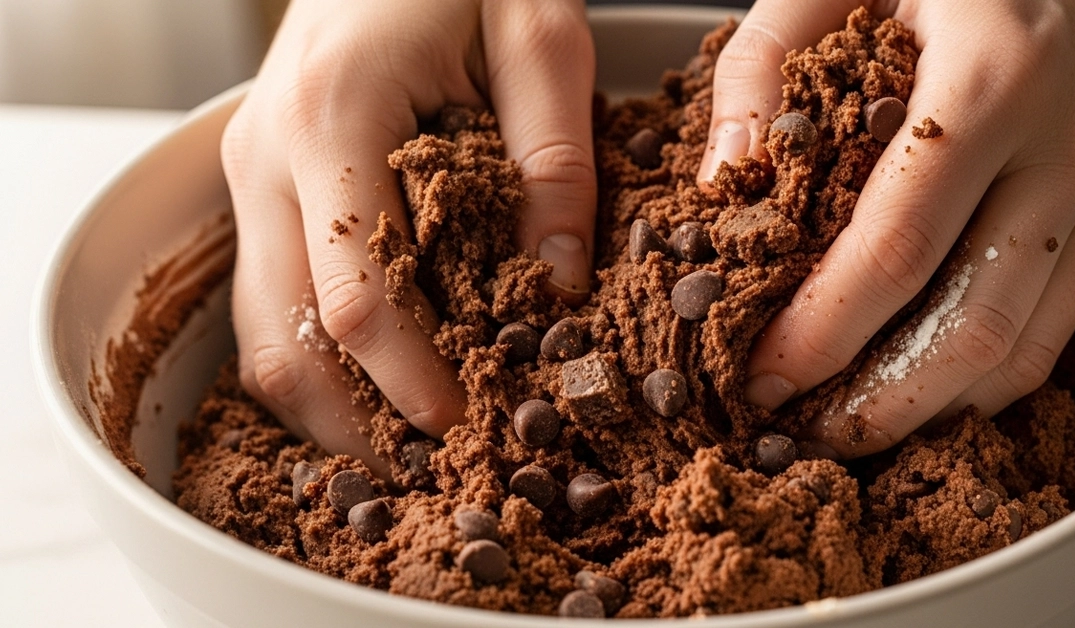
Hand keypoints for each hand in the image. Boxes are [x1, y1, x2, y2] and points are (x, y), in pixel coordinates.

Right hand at [221, 0, 595, 474]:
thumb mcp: (538, 36)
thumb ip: (553, 162)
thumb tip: (559, 288)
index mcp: (330, 120)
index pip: (355, 301)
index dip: (412, 383)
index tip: (475, 424)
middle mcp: (266, 158)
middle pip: (285, 341)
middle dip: (361, 420)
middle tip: (445, 458)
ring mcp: (252, 173)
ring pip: (263, 333)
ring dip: (333, 399)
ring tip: (414, 434)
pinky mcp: (264, 182)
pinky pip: (270, 297)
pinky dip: (320, 354)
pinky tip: (382, 374)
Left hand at [701, 0, 1074, 458]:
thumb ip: (761, 70)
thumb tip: (716, 187)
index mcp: (992, 80)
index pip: (895, 250)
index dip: (820, 333)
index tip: (760, 376)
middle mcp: (1068, 146)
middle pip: (970, 327)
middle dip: (876, 402)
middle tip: (800, 429)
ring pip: (1025, 348)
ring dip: (932, 407)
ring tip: (851, 424)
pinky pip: (1056, 325)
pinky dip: (984, 373)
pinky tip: (920, 384)